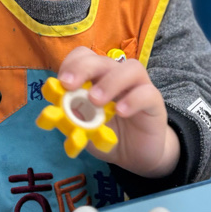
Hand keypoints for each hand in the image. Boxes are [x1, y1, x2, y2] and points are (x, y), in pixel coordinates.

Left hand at [58, 47, 179, 178]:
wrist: (136, 155)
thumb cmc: (108, 134)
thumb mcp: (84, 129)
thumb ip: (71, 118)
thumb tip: (55, 110)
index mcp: (97, 78)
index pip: (84, 57)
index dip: (72, 64)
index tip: (61, 82)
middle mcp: (117, 76)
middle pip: (103, 60)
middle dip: (84, 69)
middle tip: (70, 85)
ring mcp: (139, 87)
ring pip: (131, 68)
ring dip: (109, 82)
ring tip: (95, 101)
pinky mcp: (155, 102)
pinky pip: (147, 93)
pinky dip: (132, 100)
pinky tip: (120, 112)